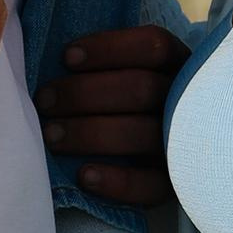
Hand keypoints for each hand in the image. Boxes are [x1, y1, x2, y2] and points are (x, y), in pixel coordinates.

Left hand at [36, 23, 187, 212]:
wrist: (170, 156)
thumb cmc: (131, 107)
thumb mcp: (133, 75)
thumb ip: (108, 66)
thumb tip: (62, 58)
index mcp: (180, 67)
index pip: (153, 46)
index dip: (109, 48)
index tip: (67, 57)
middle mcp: (187, 103)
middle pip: (141, 88)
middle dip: (84, 93)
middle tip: (44, 102)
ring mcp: (185, 146)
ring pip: (142, 134)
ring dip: (89, 133)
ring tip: (51, 135)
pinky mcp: (175, 186)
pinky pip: (150, 186)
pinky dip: (116, 181)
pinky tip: (83, 175)